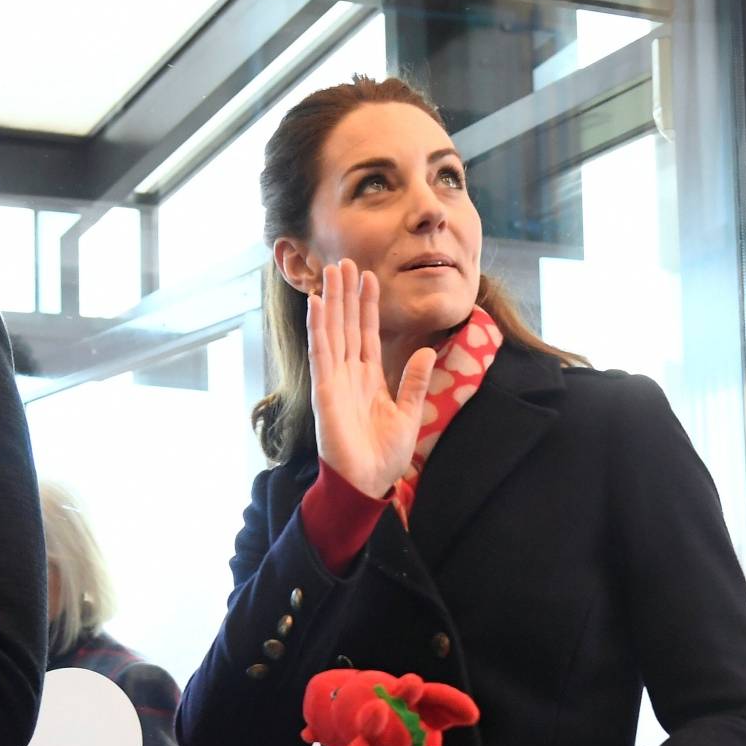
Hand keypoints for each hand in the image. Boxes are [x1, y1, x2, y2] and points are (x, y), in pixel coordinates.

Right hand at [307, 259, 434, 498]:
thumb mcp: (409, 414)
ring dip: (331, 301)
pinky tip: (317, 304)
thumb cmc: (384, 457)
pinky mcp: (325, 391)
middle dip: (345, 294)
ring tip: (331, 271)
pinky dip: (318, 328)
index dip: (366, 306)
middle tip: (344, 261)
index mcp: (369, 379)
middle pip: (346, 325)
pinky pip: (321, 353)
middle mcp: (348, 375)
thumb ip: (415, 382)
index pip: (366, 334)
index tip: (368, 277)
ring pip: (332, 332)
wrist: (367, 483)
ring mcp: (334, 381)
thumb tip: (428, 351)